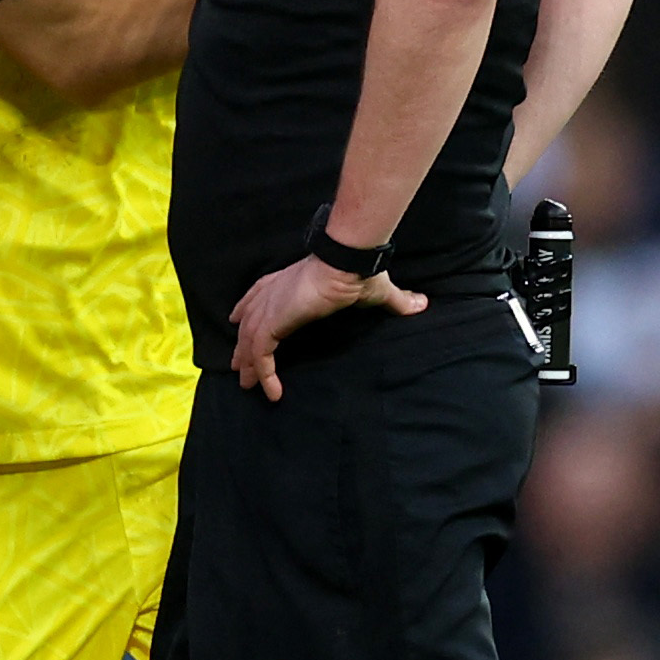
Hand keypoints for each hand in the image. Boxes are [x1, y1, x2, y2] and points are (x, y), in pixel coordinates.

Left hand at [227, 254, 425, 397]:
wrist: (346, 266)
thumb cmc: (358, 273)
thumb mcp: (377, 291)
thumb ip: (396, 300)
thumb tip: (421, 304)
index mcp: (287, 281)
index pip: (259, 295)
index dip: (248, 308)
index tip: (238, 320)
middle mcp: (272, 293)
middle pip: (248, 322)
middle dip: (242, 345)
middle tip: (238, 366)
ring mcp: (269, 309)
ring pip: (249, 342)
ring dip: (248, 365)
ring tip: (248, 386)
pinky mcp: (271, 323)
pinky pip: (260, 356)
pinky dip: (263, 375)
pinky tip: (270, 393)